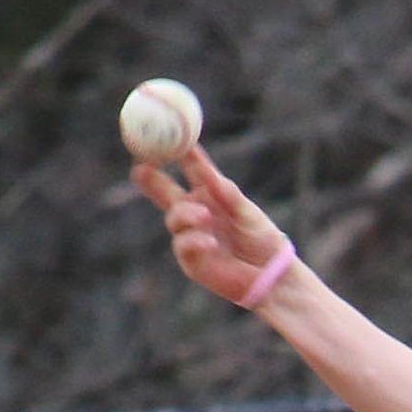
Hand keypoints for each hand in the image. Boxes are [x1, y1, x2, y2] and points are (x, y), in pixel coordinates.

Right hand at [139, 139, 296, 310]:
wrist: (270, 274)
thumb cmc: (262, 238)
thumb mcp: (246, 211)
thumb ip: (227, 193)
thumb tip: (208, 172)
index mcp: (210, 194)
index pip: (190, 169)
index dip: (179, 153)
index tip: (170, 137)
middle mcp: (196, 211)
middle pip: (166, 191)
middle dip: (151, 179)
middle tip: (140, 168)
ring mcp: (191, 234)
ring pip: (174, 218)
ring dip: (186, 214)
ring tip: (205, 217)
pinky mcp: (191, 260)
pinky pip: (183, 245)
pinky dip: (194, 240)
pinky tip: (211, 242)